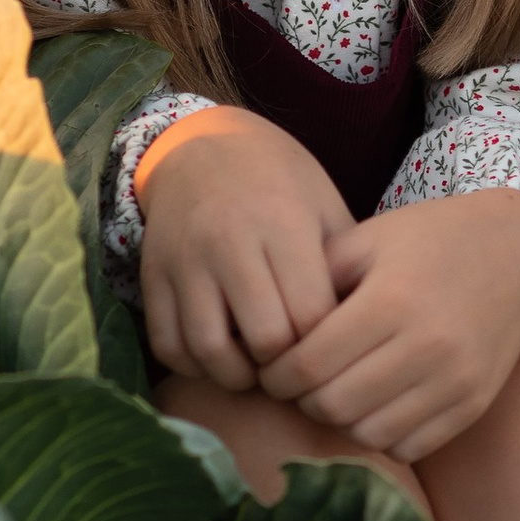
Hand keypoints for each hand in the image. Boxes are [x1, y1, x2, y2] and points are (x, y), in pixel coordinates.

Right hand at [135, 107, 354, 390]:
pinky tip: (220, 357)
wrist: (201, 145)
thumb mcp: (324, 206)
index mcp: (283, 223)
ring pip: (210, 350)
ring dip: (240, 375)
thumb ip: (346, 267)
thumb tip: (366, 334)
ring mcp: (185, 261)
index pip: (311, 315)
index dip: (328, 345)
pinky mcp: (153, 277)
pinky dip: (195, 366)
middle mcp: (229, 242)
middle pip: (265, 339)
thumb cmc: (280, 183)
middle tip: (298, 365)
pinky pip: (168, 345)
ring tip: (259, 367)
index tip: (333, 346)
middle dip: (287, 365)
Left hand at [257, 187, 519, 462]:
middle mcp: (427, 346)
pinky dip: (380, 434)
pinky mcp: (473, 404)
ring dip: (341, 421)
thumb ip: (313, 283)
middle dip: (303, 400)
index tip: (272, 368)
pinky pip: (408, 446)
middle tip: (298, 384)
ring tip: (335, 392)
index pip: (309, 365)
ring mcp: (455, 380)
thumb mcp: (366, 241)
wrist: (518, 255)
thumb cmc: (426, 241)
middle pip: (333, 406)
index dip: (276, 375)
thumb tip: (260, 334)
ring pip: (368, 434)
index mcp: (391, 301)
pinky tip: (374, 404)